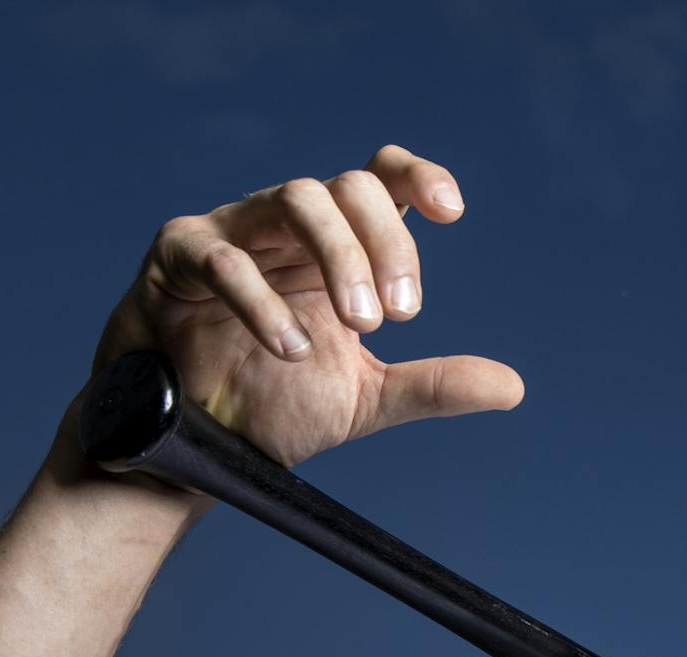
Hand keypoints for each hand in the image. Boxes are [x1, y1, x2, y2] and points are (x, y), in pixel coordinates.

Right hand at [74, 144, 523, 480]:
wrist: (190, 449)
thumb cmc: (270, 406)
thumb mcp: (364, 399)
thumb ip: (432, 385)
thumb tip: (513, 387)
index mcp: (331, 246)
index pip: (378, 180)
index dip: (417, 178)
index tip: (453, 211)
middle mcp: (283, 227)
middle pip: (347, 187)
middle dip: (385, 243)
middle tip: (401, 314)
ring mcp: (229, 234)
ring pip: (293, 198)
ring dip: (338, 255)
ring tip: (360, 322)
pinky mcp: (174, 260)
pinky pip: (221, 257)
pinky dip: (263, 300)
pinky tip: (293, 348)